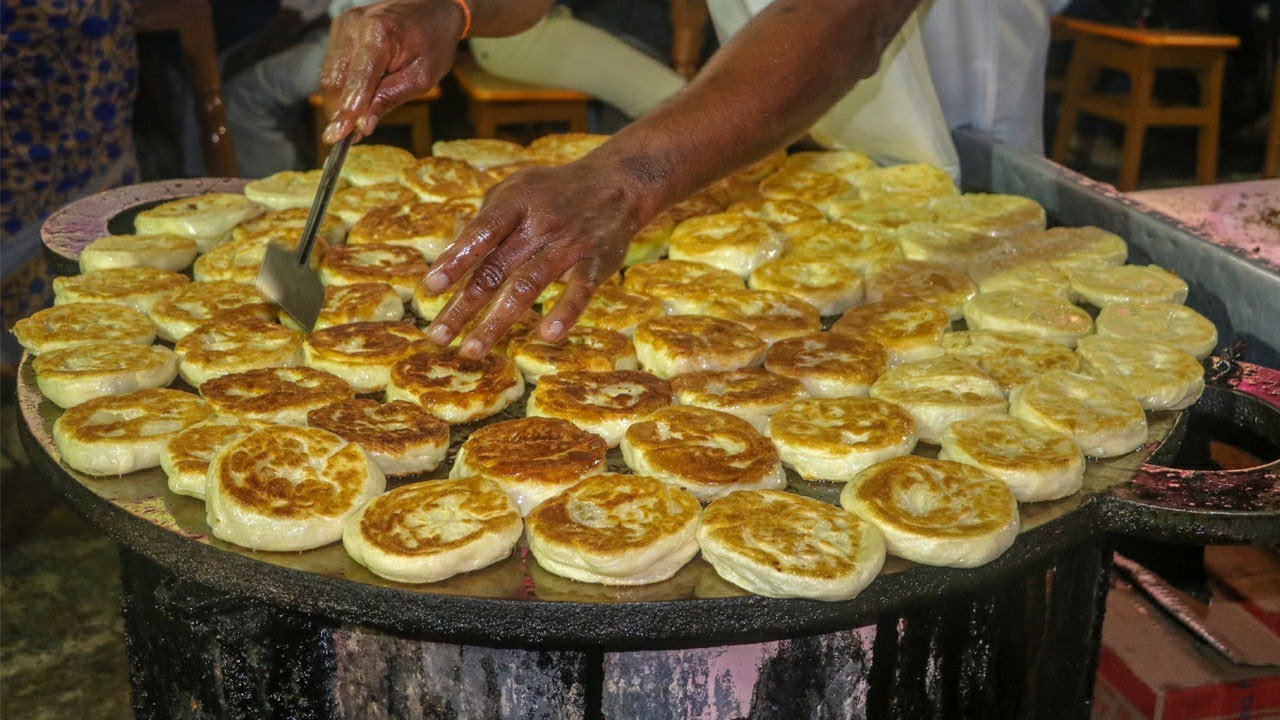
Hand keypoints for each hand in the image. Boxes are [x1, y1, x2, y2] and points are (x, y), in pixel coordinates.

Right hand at [319, 0, 464, 143]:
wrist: (432, 10)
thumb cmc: (433, 43)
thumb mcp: (421, 77)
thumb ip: (389, 99)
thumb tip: (363, 126)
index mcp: (379, 33)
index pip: (356, 79)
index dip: (347, 111)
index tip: (337, 137)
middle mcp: (354, 25)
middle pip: (336, 79)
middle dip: (341, 111)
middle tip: (351, 136)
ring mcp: (344, 25)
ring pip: (329, 75)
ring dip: (340, 102)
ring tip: (357, 120)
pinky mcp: (340, 30)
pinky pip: (333, 66)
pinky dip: (342, 88)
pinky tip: (357, 100)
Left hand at [422, 160, 645, 357]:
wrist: (617, 183)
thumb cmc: (554, 192)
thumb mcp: (516, 189)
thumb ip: (485, 219)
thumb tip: (450, 256)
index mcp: (515, 203)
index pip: (480, 233)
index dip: (455, 260)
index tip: (431, 287)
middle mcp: (539, 225)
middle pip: (495, 269)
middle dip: (464, 305)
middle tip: (438, 336)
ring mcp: (568, 245)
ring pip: (528, 286)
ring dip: (497, 321)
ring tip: (472, 349)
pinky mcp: (596, 263)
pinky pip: (580, 291)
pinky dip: (566, 312)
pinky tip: (548, 335)